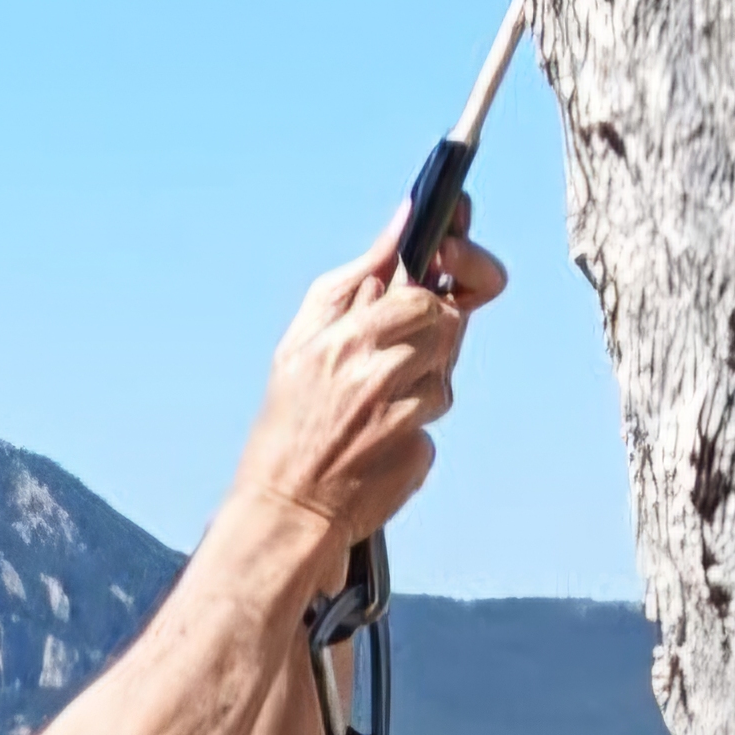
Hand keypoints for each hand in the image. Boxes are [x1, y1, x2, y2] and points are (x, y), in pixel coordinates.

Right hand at [227, 198, 491, 548]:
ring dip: (422, 381)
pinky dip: (414, 423)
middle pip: (448, 328)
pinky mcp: (420, 452)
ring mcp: (404, 418)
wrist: (286, 509)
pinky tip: (378, 436)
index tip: (435, 280)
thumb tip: (402, 225)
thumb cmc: (288, 420)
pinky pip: (436, 421)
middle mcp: (377, 376)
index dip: (436, 286)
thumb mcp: (300, 341)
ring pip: (446, 376)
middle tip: (395, 352)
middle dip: (430, 333)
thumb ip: (353, 279)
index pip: (423, 295)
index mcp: (345, 340)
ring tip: (375, 402)